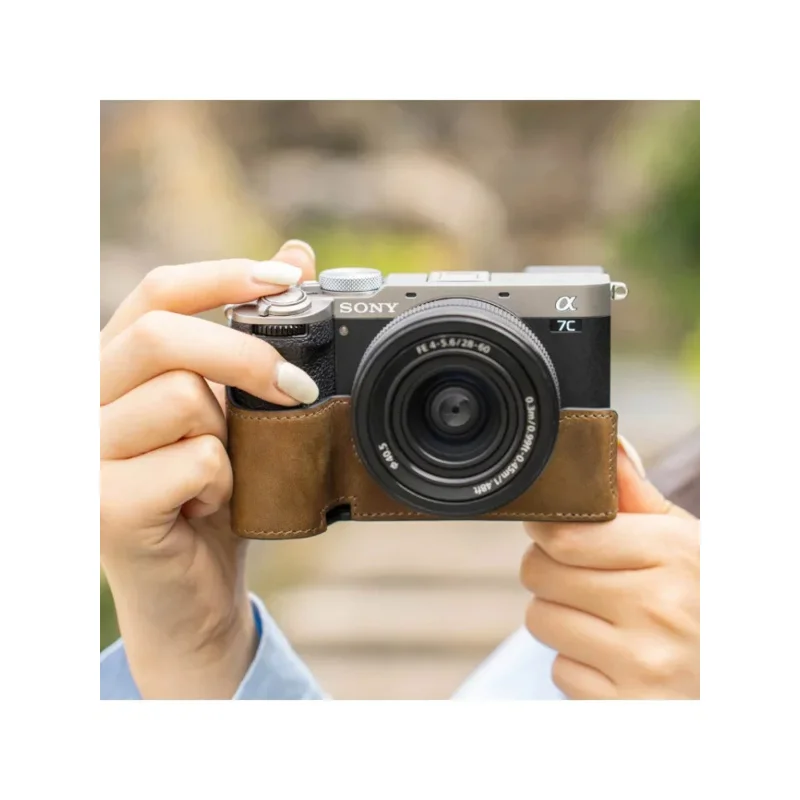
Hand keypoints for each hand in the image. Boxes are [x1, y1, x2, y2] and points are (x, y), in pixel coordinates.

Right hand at [100, 240, 317, 698]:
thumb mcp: (231, 413)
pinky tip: (208, 507)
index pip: (156, 294)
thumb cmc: (207, 501)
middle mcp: (82, 403)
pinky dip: (225, 482)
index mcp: (114, 371)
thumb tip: (296, 255)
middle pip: (161, 337)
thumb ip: (246, 341)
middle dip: (244, 356)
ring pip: (181, 399)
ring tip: (224, 473)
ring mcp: (83, 456)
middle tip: (298, 387)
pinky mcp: (103, 507)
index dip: (222, 275)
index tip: (288, 277)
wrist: (190, 598)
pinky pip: (194, 461)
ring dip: (230, 438)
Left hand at [520, 437, 699, 698]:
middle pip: (540, 574)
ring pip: (541, 621)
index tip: (550, 531)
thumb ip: (637, 496)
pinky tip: (615, 657)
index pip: (564, 534)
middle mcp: (658, 607)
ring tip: (602, 617)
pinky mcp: (626, 707)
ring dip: (560, 617)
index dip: (546, 529)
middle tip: (582, 575)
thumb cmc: (707, 600)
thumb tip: (607, 443)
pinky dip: (577, 663)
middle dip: (550, 571)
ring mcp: (643, 662)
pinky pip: (561, 670)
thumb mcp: (686, 542)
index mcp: (672, 554)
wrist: (744, 676)